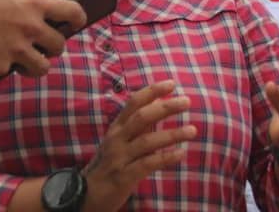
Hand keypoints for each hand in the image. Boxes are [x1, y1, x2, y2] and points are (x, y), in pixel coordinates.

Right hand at [0, 0, 86, 77]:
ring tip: (16, 58)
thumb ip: (22, 4)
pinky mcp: (0, 67)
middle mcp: (31, 28)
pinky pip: (5, 72)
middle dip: (51, 48)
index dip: (77, 19)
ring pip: (41, 68)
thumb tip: (31, 12)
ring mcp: (17, 50)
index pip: (72, 12)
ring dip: (32, 65)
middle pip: (59, 46)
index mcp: (34, 4)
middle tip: (38, 46)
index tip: (74, 23)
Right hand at [81, 81, 196, 211]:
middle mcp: (117, 138)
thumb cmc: (108, 164)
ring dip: (172, 134)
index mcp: (116, 127)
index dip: (152, 91)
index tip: (171, 84)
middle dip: (165, 107)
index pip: (134, 102)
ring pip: (147, 141)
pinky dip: (165, 158)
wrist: (86, 193)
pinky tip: (181, 153)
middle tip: (187, 101)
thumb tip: (159, 106)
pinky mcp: (124, 176)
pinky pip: (147, 164)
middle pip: (142, 117)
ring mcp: (119, 157)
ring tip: (192, 130)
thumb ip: (137, 126)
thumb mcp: (118, 141)